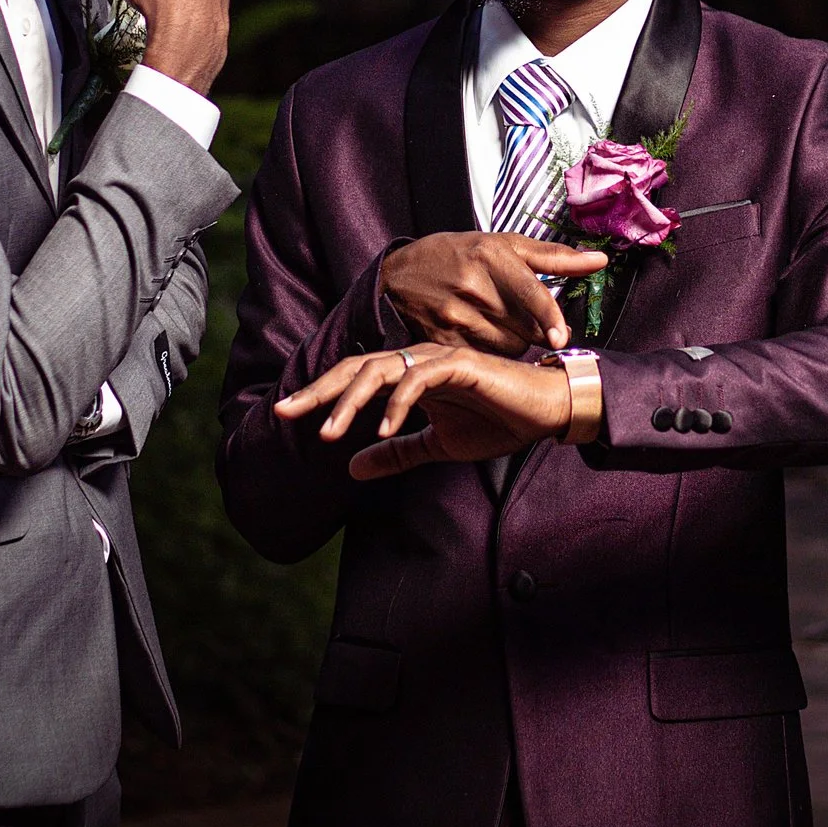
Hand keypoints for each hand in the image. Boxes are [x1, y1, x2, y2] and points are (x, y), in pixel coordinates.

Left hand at [273, 344, 575, 479]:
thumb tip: (352, 467)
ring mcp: (437, 359)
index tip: (284, 413)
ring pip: (381, 369)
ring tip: (328, 430)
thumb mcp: (436, 445)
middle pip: (356, 368)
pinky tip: (381, 429)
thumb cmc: (495, 421)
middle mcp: (417, 360)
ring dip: (352, 401)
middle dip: (318, 391)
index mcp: (408, 374)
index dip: (319, 394)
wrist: (543, 411)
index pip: (354, 378)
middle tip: (284, 412)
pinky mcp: (460, 364)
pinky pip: (418, 380)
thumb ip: (396, 453)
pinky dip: (397, 403)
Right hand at [380, 232, 607, 354]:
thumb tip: (601, 261)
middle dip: (536, 329)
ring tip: (499, 324)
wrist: (396, 275)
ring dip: (514, 343)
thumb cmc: (458, 254)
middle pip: (525, 327)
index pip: (530, 292)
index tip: (562, 337)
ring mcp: (454, 315)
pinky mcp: (441, 339)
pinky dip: (490, 353)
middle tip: (526, 320)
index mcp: (492, 255)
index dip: (550, 317)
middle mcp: (473, 285)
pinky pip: (483, 357)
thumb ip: (555, 256)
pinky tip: (482, 337)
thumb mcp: (502, 245)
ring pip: (507, 346)